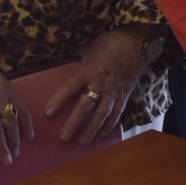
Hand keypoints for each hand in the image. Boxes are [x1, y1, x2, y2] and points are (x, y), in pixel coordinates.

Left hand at [44, 29, 148, 145]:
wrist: (137, 44)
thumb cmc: (110, 43)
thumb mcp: (89, 48)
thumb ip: (78, 62)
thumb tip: (65, 68)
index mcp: (89, 70)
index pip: (70, 88)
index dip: (58, 100)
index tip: (48, 113)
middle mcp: (100, 83)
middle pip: (85, 106)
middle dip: (73, 123)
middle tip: (64, 137)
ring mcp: (113, 91)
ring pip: (101, 115)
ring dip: (91, 129)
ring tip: (82, 141)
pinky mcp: (124, 95)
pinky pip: (116, 114)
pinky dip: (108, 125)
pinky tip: (101, 134)